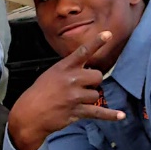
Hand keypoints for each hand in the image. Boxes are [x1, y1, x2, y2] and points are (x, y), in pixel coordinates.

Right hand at [7, 31, 124, 149]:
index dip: (96, 42)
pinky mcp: (77, 111)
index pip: (82, 52)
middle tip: (82, 86)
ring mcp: (74, 96)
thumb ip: (68, 70)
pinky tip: (121, 115)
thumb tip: (86, 73)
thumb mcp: (51, 74)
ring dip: (90, 98)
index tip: (108, 34)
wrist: (30, 114)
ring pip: (96, 94)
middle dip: (93, 81)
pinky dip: (110, 114)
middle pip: (97, 76)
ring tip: (75, 100)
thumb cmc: (40, 93)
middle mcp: (71, 80)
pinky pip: (98, 112)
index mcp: (63, 67)